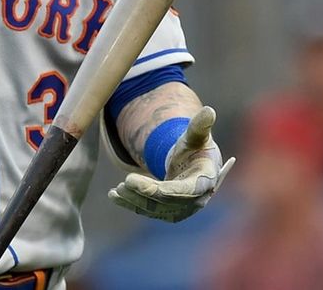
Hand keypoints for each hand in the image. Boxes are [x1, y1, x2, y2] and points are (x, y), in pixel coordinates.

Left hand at [108, 106, 233, 221]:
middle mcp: (196, 200)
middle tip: (125, 182)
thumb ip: (200, 126)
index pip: (184, 191)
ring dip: (135, 200)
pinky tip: (114, 196)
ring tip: (117, 190)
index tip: (140, 184)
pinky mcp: (169, 212)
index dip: (164, 190)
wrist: (194, 164)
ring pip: (155, 209)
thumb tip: (209, 110)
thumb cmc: (196, 148)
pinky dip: (131, 204)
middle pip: (167, 202)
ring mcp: (182, 209)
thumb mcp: (197, 136)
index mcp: (205, 181)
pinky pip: (148, 210)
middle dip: (144, 194)